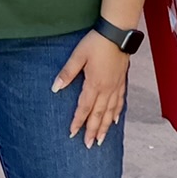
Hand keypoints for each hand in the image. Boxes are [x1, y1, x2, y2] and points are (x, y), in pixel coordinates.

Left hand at [53, 29, 130, 146]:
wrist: (118, 32)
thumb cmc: (96, 42)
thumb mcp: (77, 55)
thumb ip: (67, 73)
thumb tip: (55, 88)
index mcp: (94, 84)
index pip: (84, 108)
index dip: (77, 122)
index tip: (72, 133)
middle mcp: (106, 89)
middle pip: (99, 114)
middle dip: (93, 131)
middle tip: (89, 145)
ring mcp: (116, 86)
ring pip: (110, 112)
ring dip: (105, 127)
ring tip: (102, 139)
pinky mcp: (122, 81)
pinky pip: (120, 102)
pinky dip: (117, 113)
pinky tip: (115, 120)